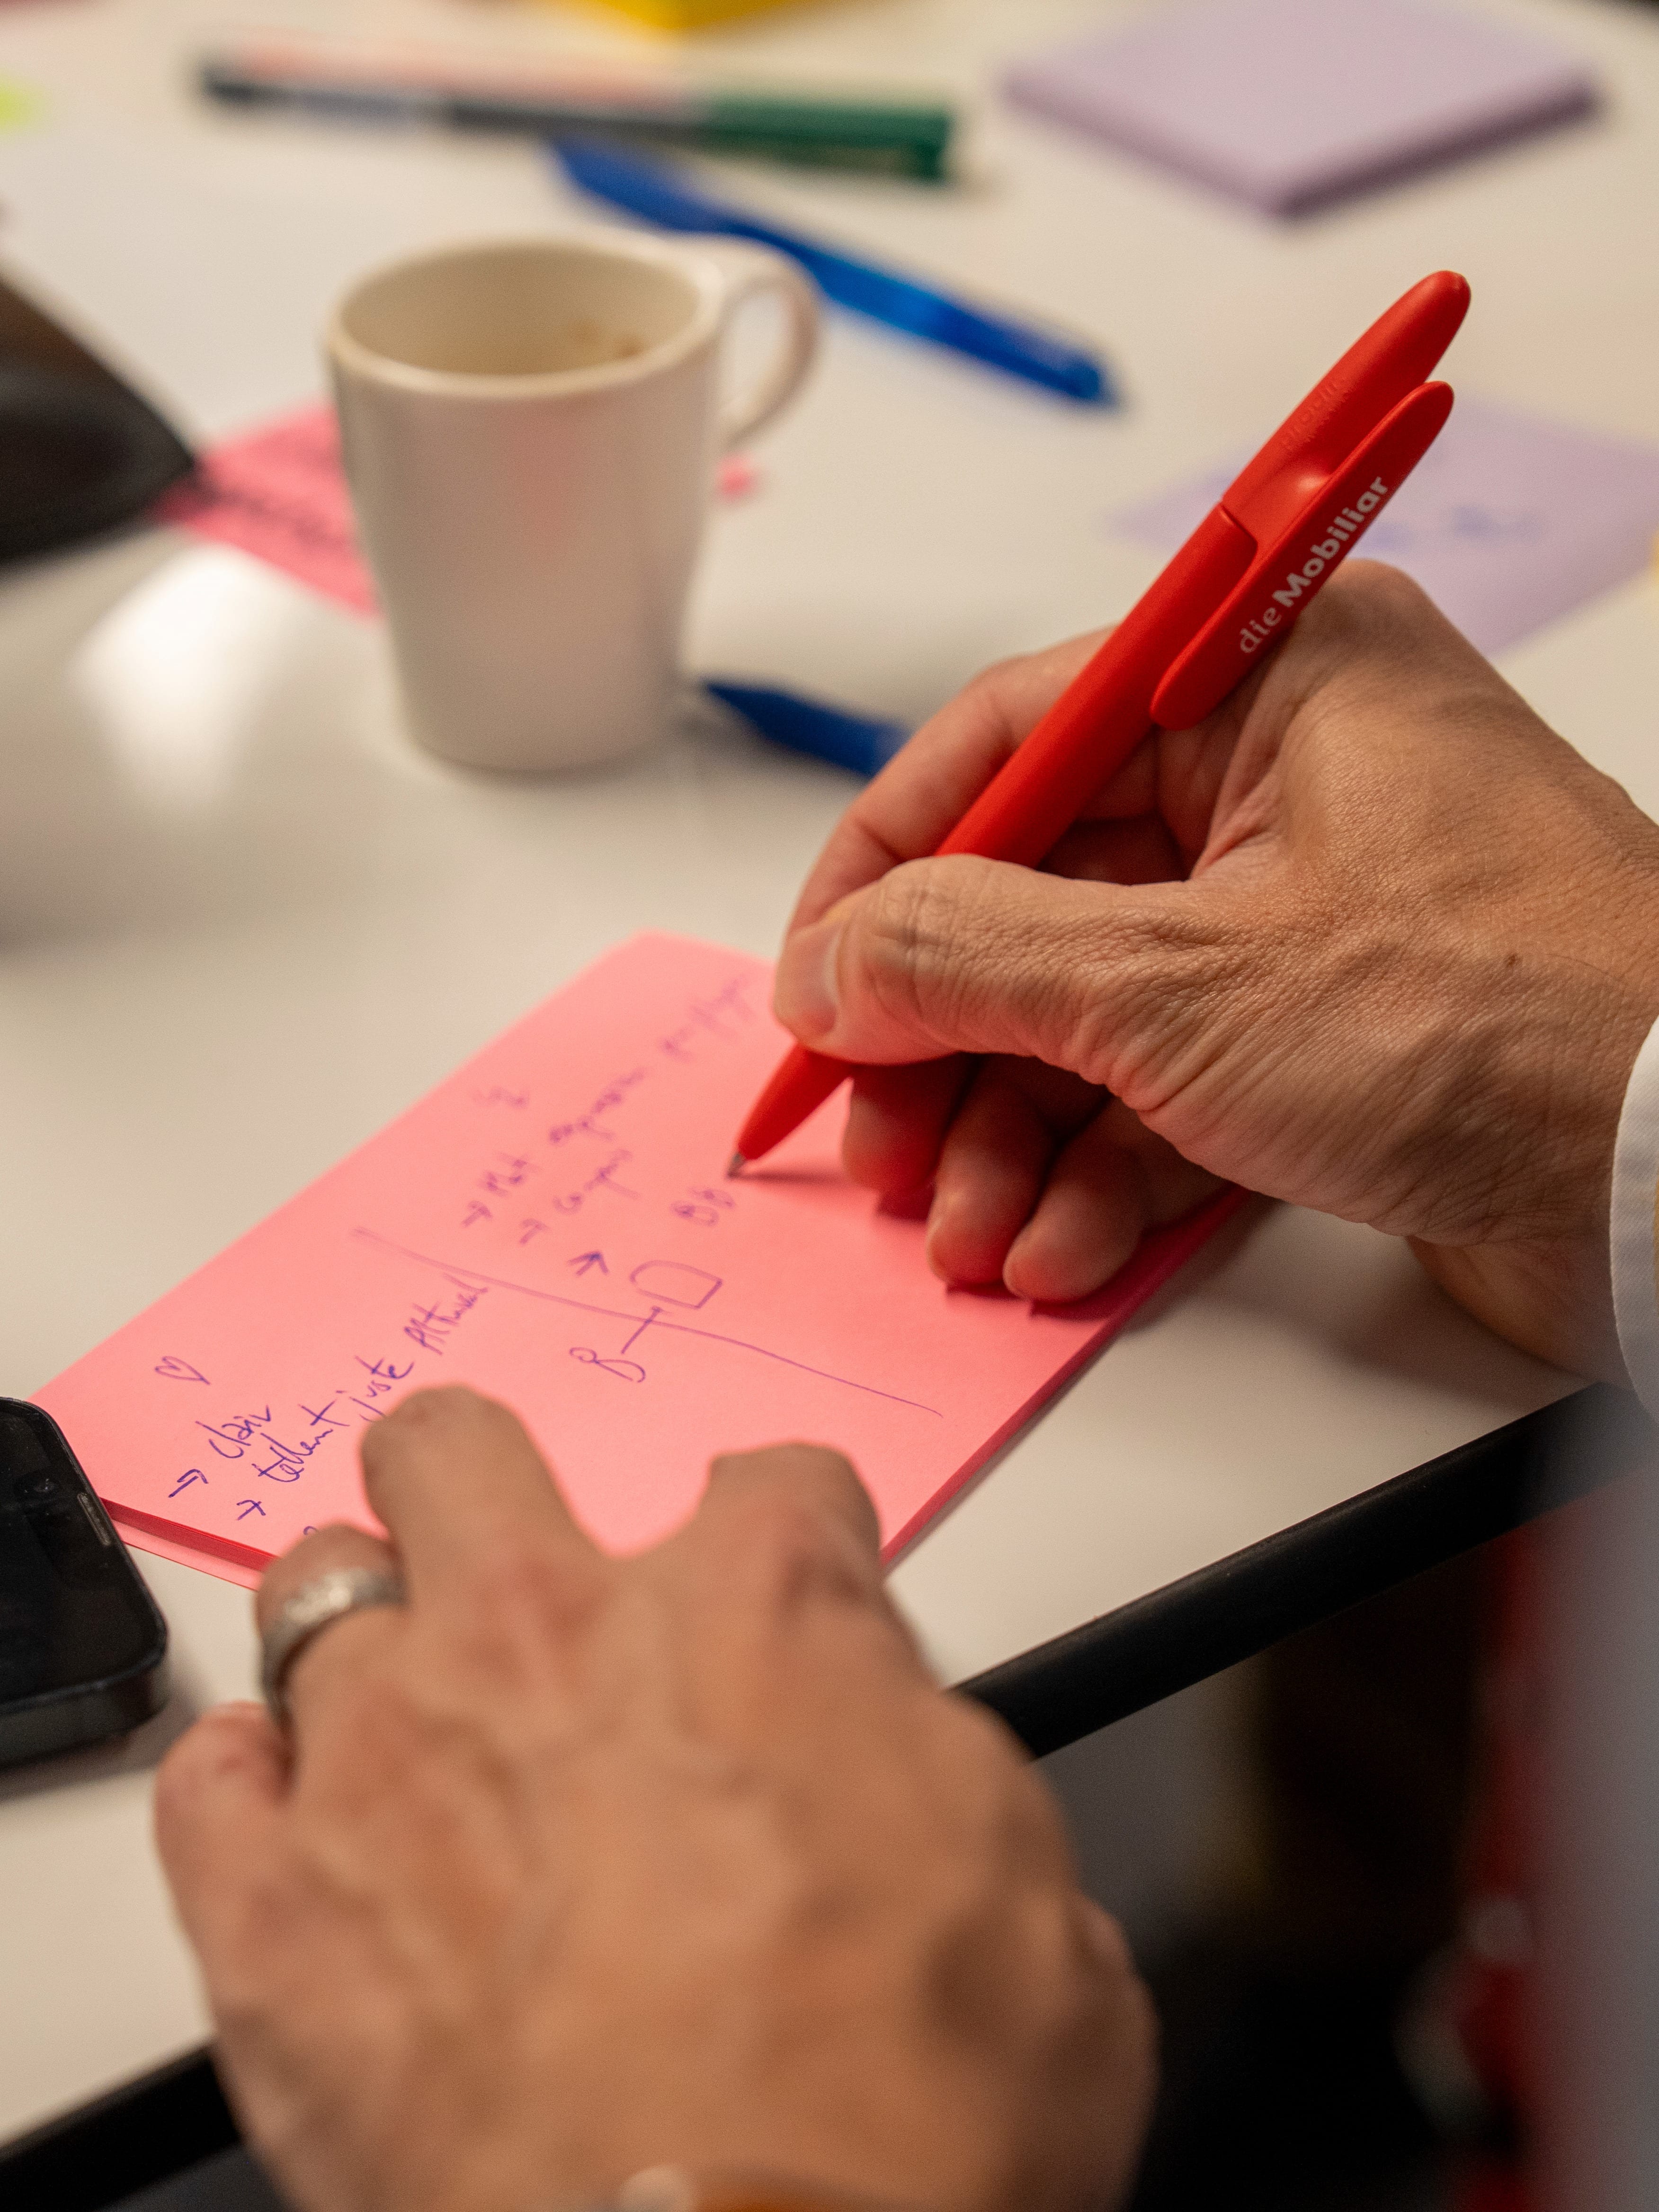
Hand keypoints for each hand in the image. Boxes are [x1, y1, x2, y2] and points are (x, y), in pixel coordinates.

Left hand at [156, 1390, 1152, 2211]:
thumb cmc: (901, 2125)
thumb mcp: (1031, 1897)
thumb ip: (934, 1762)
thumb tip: (894, 1756)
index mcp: (755, 1610)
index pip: (776, 1480)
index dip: (798, 1545)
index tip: (790, 1609)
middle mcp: (552, 1635)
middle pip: (457, 1450)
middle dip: (484, 1494)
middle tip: (515, 1577)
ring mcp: (392, 1757)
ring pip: (316, 1587)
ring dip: (366, 1646)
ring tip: (412, 1726)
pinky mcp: (275, 1914)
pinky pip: (212, 1782)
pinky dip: (251, 1798)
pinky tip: (306, 1840)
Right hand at [773, 564, 1658, 1378]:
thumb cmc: (1498, 1026)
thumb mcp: (1181, 982)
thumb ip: (974, 959)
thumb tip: (832, 965)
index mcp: (1272, 679)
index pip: (1011, 741)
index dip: (884, 871)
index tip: (810, 986)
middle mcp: (1291, 782)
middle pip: (1042, 898)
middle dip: (948, 1044)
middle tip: (877, 1145)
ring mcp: (1313, 917)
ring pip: (1097, 1014)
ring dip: (1015, 1135)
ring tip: (967, 1232)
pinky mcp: (1335, 1039)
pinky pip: (1176, 1089)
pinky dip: (1107, 1175)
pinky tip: (1058, 1252)